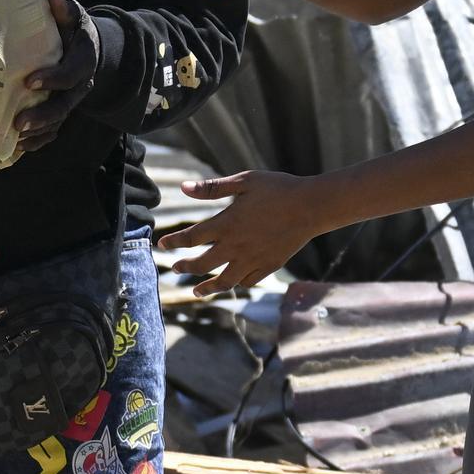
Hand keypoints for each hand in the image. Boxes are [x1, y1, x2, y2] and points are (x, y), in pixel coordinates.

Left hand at [11, 0, 99, 152]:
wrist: (91, 52)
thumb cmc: (75, 31)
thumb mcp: (75, 17)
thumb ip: (66, 11)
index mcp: (82, 62)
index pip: (69, 73)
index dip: (52, 79)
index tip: (29, 82)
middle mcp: (79, 86)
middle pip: (63, 106)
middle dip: (42, 116)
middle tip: (18, 123)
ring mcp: (71, 101)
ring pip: (58, 122)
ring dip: (37, 132)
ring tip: (14, 138)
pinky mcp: (63, 111)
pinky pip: (54, 131)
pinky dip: (38, 141)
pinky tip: (18, 147)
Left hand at [157, 167, 341, 297]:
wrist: (311, 206)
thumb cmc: (278, 189)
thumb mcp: (244, 181)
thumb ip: (213, 188)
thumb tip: (183, 189)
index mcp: (226, 224)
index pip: (190, 238)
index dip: (173, 243)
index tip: (162, 245)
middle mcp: (235, 246)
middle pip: (202, 264)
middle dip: (185, 267)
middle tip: (175, 268)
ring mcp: (252, 260)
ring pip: (223, 281)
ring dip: (207, 287)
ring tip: (196, 291)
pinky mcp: (269, 266)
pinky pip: (247, 281)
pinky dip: (236, 283)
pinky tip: (232, 282)